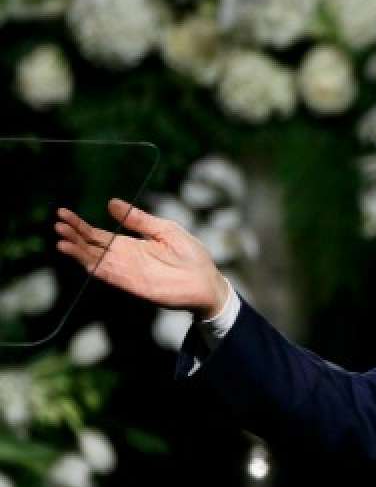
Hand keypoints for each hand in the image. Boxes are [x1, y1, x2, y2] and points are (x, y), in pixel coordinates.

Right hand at [55, 198, 230, 319]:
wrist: (206, 281)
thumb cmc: (190, 255)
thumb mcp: (165, 229)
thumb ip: (138, 219)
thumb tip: (111, 202)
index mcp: (129, 244)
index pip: (97, 234)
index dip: (80, 225)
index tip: (63, 213)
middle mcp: (124, 258)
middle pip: (91, 247)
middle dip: (74, 236)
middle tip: (58, 224)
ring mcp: (127, 272)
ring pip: (95, 261)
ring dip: (78, 252)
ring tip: (62, 241)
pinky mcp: (134, 284)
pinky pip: (110, 276)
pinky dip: (95, 268)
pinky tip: (83, 260)